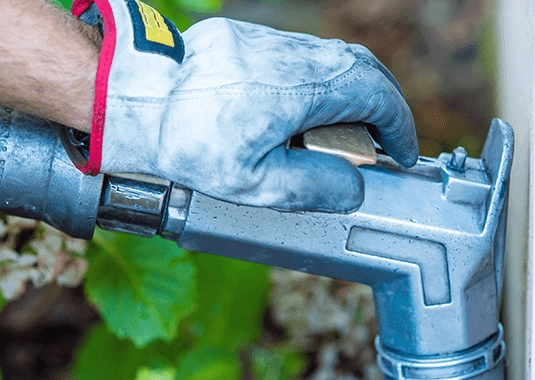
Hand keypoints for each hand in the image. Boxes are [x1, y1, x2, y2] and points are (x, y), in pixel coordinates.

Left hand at [71, 0, 417, 211]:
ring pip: (326, 58)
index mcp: (302, 88)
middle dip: (380, 105)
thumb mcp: (254, 184)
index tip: (401, 153)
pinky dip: (311, 81)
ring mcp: (266, 41)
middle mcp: (290, 55)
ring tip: (339, 132)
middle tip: (381, 141)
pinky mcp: (241, 37)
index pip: (376, 97)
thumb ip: (313, 187)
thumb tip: (354, 187)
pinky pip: (293, 55)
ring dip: (345, 92)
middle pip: (359, 68)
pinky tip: (297, 111)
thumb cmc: (187, 144)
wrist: (133, 102)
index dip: (398, 127)